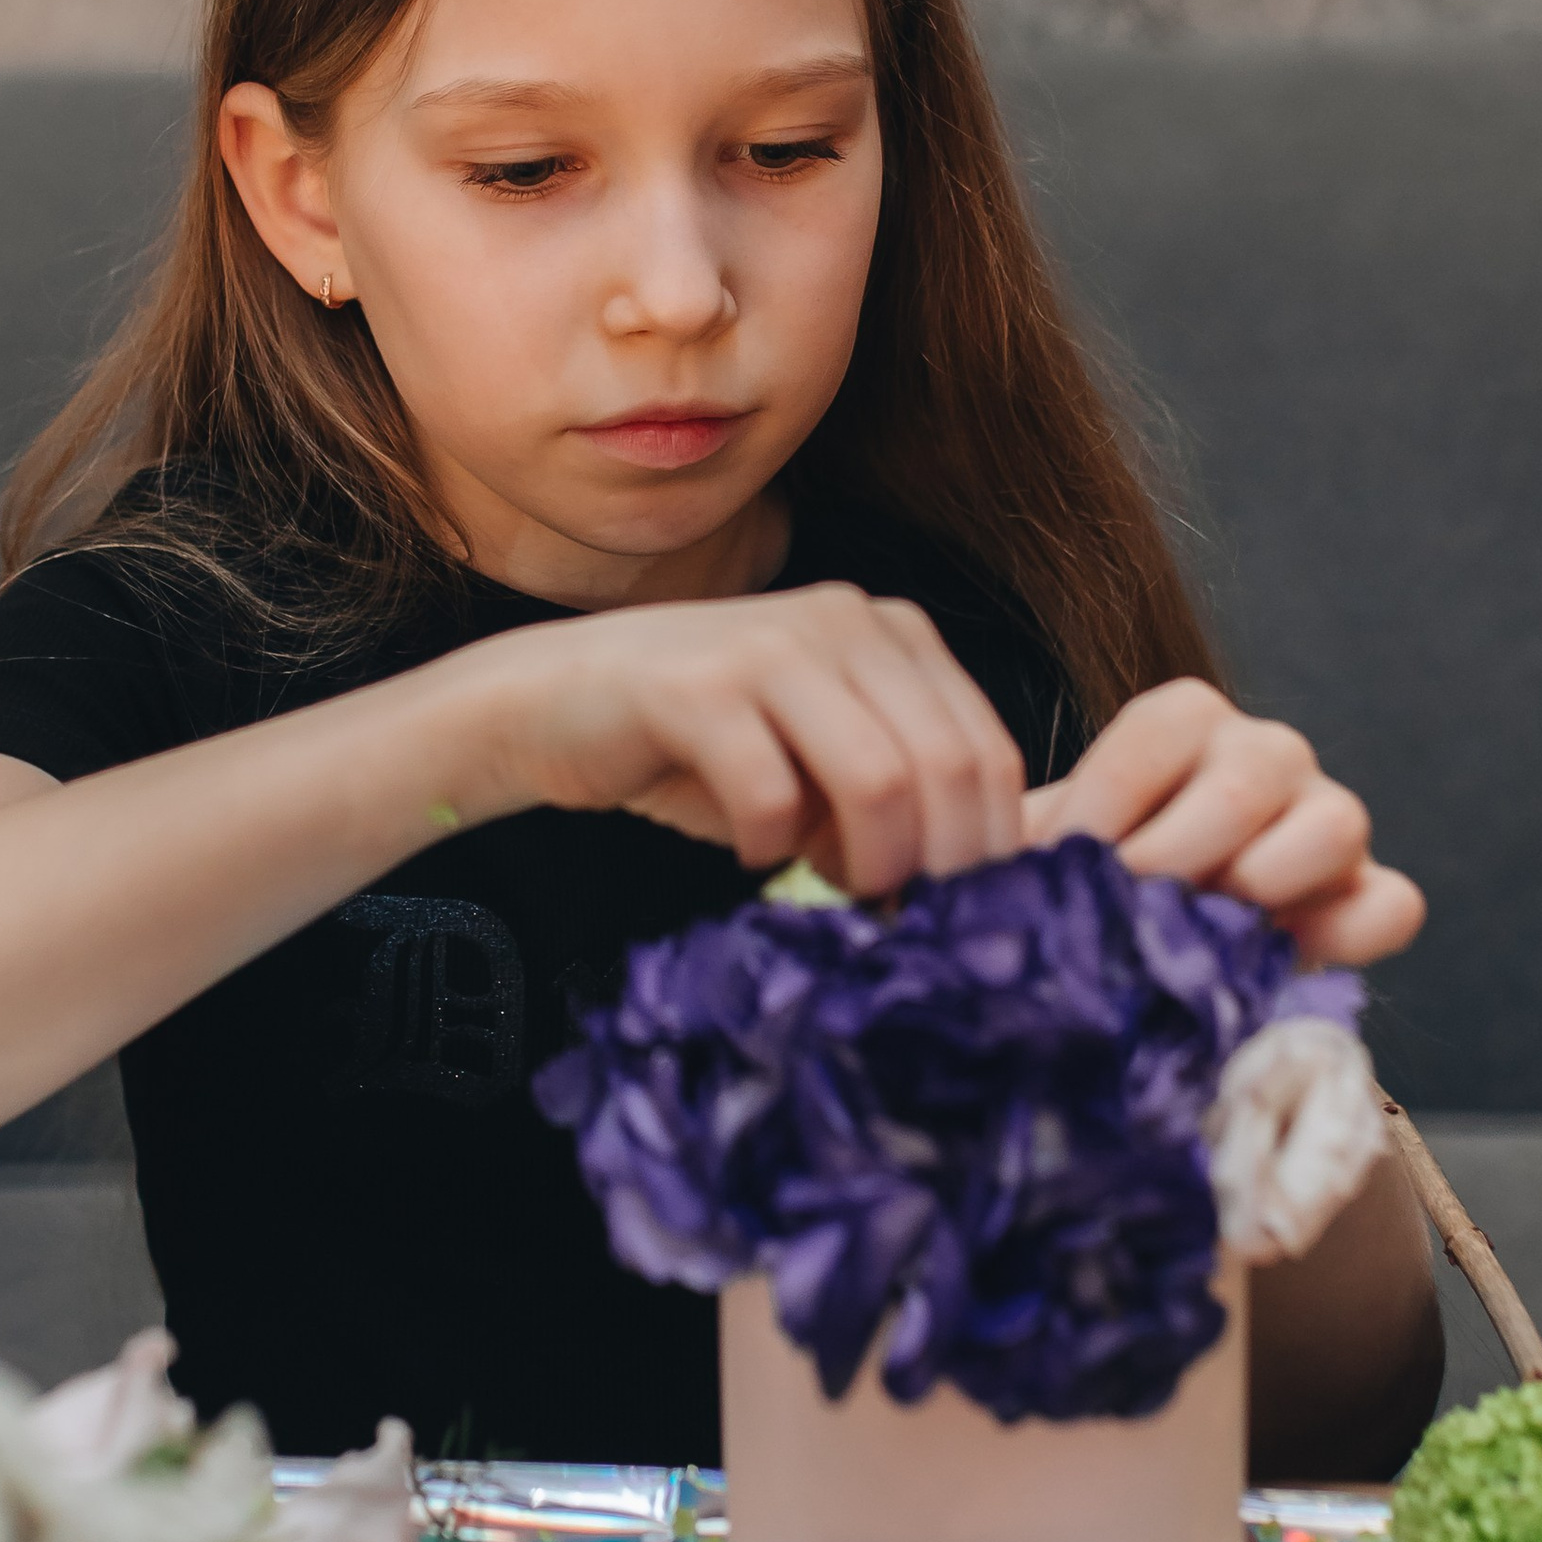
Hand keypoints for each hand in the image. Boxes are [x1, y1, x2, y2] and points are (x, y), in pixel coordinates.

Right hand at [462, 584, 1026, 894]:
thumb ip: (894, 799)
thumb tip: (964, 893)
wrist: (551, 701)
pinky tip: (750, 853)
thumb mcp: (818, 761)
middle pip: (949, 767)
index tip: (962, 918)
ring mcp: (768, 645)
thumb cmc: (698, 746)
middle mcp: (843, 620)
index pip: (990, 749)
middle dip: (939, 867)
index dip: (990, 848)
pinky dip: (770, 847)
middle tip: (904, 921)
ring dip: (868, 863)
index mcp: (892, 631)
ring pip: (879, 780)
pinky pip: (770, 792)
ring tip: (837, 892)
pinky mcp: (693, 685)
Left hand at [1022, 677, 1421, 964]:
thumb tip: (990, 885)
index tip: (1063, 864)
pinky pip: (1393, 903)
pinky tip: (1276, 964)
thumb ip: (1030, 851)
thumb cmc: (1086, 887)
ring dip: (1262, 886)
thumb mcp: (1050, 855)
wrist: (1144, 947)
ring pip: (1336, 825)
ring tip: (1201, 935)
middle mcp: (1268, 754)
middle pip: (1249, 778)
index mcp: (1187, 723)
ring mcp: (1329, 820)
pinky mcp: (1370, 892)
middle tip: (1127, 910)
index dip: (1107, 802)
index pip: (1158, 734)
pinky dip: (1347, 935)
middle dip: (1179, 853)